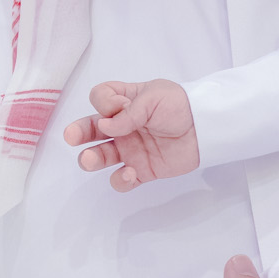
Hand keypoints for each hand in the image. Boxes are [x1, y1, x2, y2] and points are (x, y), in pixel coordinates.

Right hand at [64, 79, 198, 191]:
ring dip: (91, 159)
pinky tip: (130, 173)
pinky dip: (121, 180)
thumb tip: (105, 126)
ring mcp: (130, 149)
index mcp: (125, 101)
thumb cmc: (180, 105)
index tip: (116, 106)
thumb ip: (128, 112)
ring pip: (101, 156)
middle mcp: (122, 126)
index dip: (102, 103)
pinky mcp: (142, 170)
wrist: (207, 128)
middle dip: (79, 132)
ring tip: (90, 160)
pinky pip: (123, 180)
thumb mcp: (154, 97)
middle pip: (92, 128)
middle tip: (71, 137)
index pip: (100, 98)